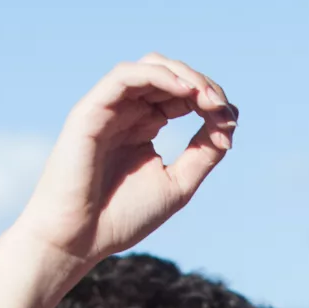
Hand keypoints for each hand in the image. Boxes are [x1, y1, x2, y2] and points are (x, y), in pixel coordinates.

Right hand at [8, 55, 235, 277]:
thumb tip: (229, 122)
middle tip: (222, 109)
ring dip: (186, 76)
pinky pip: (125, 76)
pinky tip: (184, 90)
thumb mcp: (177, 184)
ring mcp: (109, 109)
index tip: (230, 125)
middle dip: (203, 87)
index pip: (183, 96)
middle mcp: (127, 112)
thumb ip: (203, 153)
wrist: (78, 240)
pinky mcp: (91, 110)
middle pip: (172, 76)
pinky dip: (158, 76)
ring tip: (207, 99)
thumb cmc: (121, 218)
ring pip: (151, 67)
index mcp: (144, 126)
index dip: (211, 103)